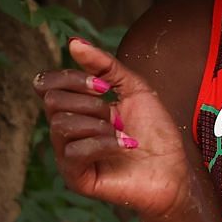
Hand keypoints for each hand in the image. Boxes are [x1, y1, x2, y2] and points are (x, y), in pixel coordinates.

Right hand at [34, 39, 193, 220]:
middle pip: (51, 102)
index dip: (71, 78)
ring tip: (124, 132)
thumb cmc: (155, 131)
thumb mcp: (134, 88)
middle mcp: (65, 132)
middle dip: (89, 102)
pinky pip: (74, 152)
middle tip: (115, 114)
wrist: (174, 169)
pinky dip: (104, 143)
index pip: (47, 84)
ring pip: (61, 125)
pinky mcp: (77, 179)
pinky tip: (127, 145)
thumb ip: (104, 65)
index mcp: (74, 109)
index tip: (104, 86)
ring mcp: (68, 157)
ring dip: (99, 124)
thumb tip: (73, 42)